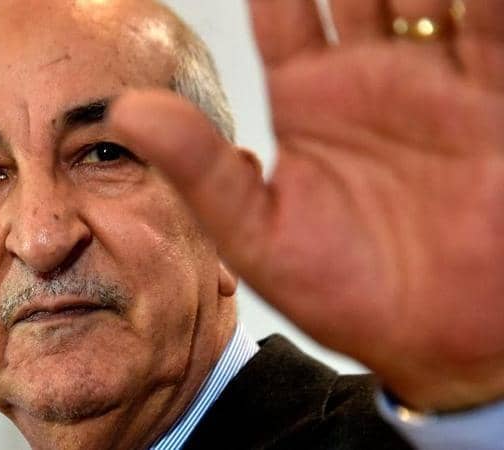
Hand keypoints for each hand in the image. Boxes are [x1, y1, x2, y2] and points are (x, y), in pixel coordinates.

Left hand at [110, 0, 503, 410]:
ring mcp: (438, 82)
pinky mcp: (496, 99)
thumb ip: (198, 169)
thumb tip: (122, 110)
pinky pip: (492, 25)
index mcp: (310, 99)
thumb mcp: (258, 234)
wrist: (439, 340)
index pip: (283, 8)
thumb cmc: (348, 295)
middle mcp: (371, 78)